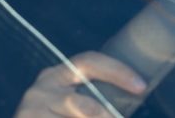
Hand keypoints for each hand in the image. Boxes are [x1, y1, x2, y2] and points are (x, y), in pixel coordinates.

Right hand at [14, 51, 145, 116]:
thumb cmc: (53, 117)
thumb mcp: (68, 104)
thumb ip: (90, 99)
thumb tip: (127, 106)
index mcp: (55, 76)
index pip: (88, 62)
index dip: (117, 71)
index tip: (141, 86)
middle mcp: (42, 89)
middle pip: (87, 107)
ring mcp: (33, 109)